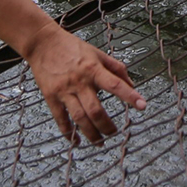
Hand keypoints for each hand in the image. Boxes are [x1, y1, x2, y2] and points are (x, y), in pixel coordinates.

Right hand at [22, 26, 144, 144]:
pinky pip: (60, 119)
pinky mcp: (51, 97)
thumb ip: (116, 68)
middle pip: (96, 110)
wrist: (43, 44)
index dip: (130, 96)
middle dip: (107, 126)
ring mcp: (64, 91)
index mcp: (93, 69)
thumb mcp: (98, 53)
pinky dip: (68, 133)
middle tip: (114, 133)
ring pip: (79, 118)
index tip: (142, 106)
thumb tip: (132, 85)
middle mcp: (80, 82)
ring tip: (99, 142)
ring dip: (91, 133)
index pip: (116, 85)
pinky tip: (76, 141)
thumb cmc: (72, 47)